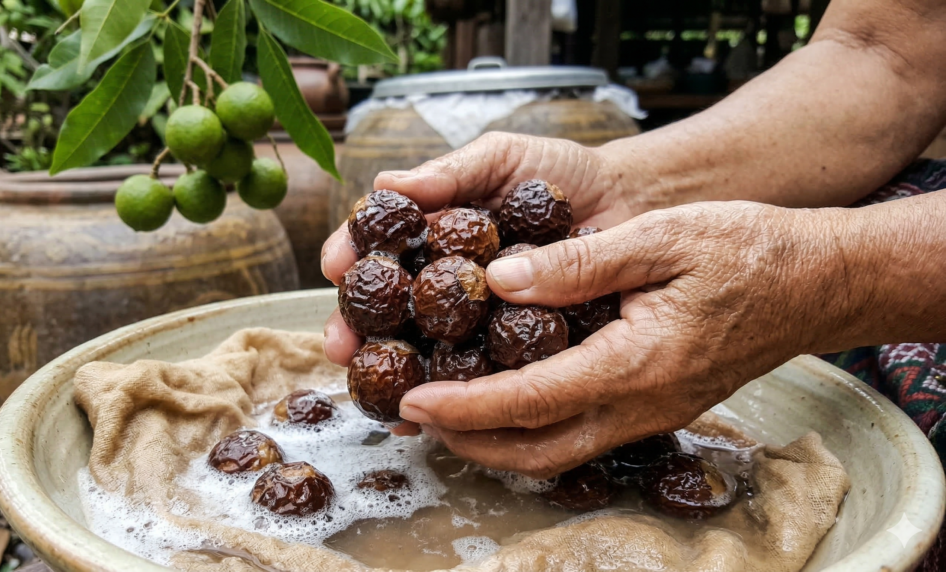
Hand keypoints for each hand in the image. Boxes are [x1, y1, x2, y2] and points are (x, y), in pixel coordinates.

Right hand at [322, 132, 638, 367]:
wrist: (630, 199)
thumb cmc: (560, 171)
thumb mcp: (502, 158)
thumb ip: (451, 173)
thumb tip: (387, 183)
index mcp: (433, 233)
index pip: (380, 247)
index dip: (352, 256)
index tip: (334, 267)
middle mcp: (448, 280)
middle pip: (391, 310)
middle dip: (360, 331)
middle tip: (342, 346)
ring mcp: (480, 318)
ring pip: (427, 351)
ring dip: (399, 377)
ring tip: (379, 394)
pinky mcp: (517, 347)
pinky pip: (482, 375)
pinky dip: (458, 398)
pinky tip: (438, 416)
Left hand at [397, 201, 855, 477]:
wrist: (815, 283)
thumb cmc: (747, 251)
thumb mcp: (661, 237)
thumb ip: (579, 262)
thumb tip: (501, 278)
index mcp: (636, 363)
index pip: (531, 400)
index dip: (465, 405)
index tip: (413, 399)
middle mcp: (641, 404)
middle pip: (536, 450)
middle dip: (467, 440)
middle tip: (413, 413)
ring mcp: (650, 414)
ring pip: (557, 452)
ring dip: (495, 442)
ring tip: (446, 410)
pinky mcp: (655, 407)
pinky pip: (580, 435)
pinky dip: (530, 429)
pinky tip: (506, 398)